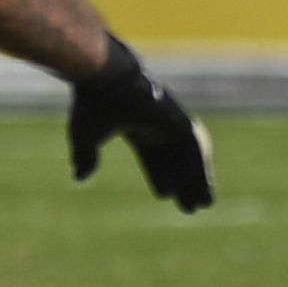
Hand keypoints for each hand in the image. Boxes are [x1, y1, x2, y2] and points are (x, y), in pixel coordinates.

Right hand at [68, 38, 214, 211]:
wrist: (105, 78)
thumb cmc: (92, 104)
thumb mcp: (85, 136)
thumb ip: (85, 157)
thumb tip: (80, 177)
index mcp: (136, 128)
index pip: (152, 157)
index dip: (159, 176)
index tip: (165, 196)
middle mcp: (157, 125)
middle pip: (175, 161)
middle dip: (183, 184)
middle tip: (191, 208)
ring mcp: (171, 122)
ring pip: (189, 158)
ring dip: (197, 180)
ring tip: (204, 204)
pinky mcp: (180, 120)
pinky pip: (195, 150)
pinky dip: (201, 168)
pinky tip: (207, 186)